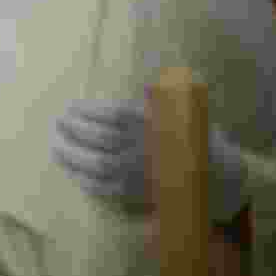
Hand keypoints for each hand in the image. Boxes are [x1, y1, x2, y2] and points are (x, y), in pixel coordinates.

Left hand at [52, 97, 248, 220]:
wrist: (219, 176)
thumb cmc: (194, 136)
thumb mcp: (181, 110)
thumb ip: (159, 97)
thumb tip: (144, 82)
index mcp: (154, 125)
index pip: (111, 115)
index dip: (86, 110)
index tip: (70, 106)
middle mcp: (144, 148)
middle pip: (98, 140)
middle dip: (73, 130)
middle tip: (57, 122)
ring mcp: (140, 173)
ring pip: (97, 165)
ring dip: (71, 155)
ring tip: (56, 145)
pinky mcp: (137, 194)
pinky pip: (104, 189)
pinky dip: (83, 179)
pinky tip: (72, 170)